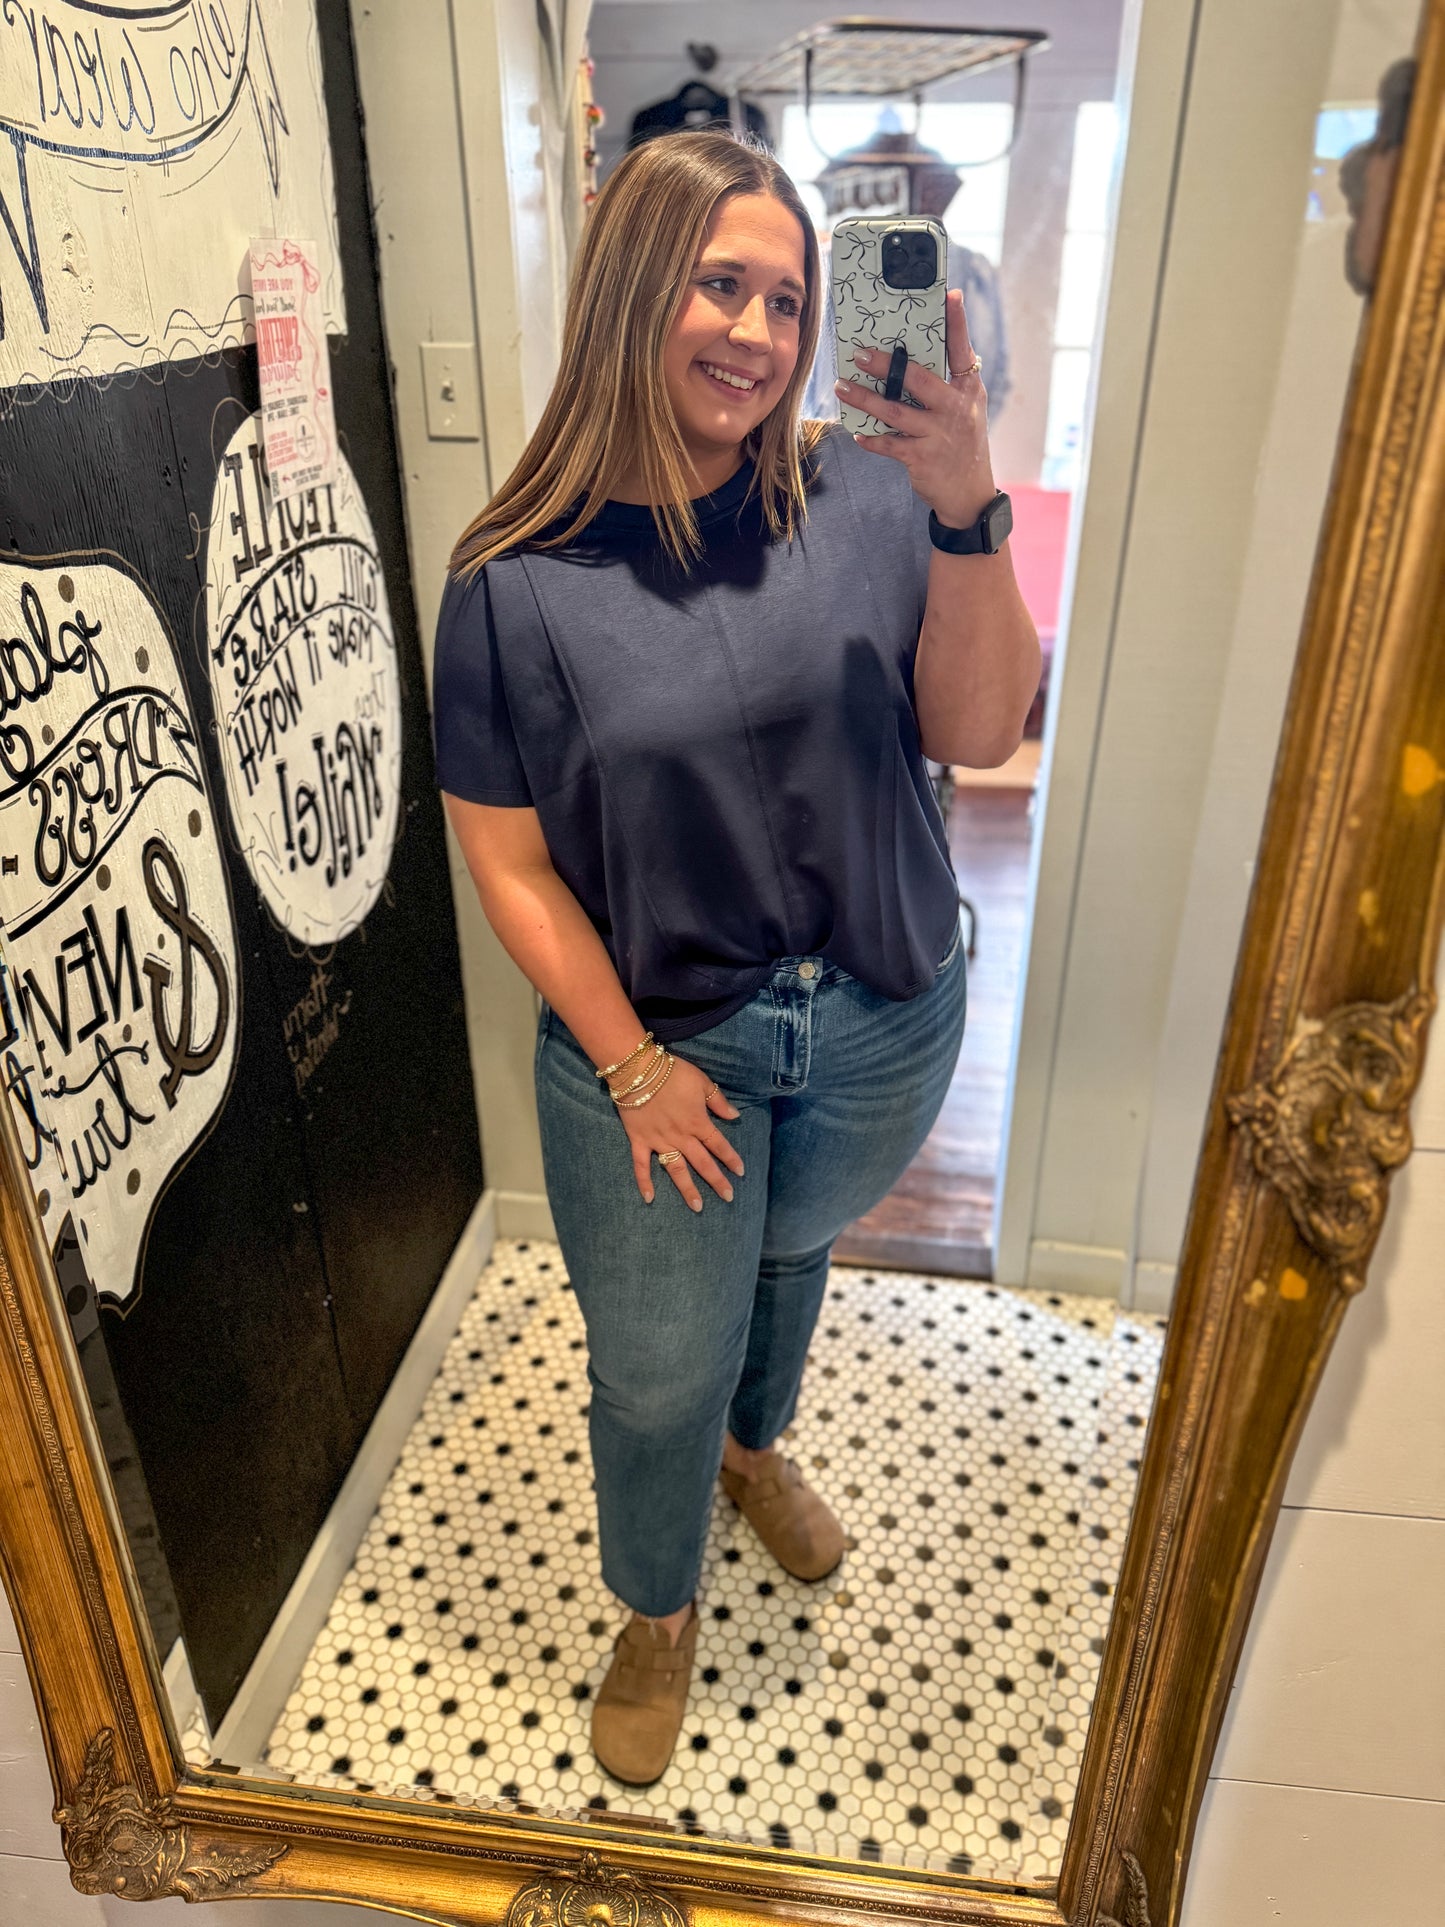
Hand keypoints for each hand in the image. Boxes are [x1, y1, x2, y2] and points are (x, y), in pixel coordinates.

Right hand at [614, 1053, 744, 1210]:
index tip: (741, 1172)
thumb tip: (735, 1116)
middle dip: (716, 1181)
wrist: (638, 1070)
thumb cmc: (673, 1072)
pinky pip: (641, 1165)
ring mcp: (659, 1141)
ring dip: (687, 1188)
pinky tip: (649, 1199)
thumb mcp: (701, 1082)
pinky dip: (644, 1182)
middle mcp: (681, 1137)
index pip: (718, 1145)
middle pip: (702, 1163)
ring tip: (697, 1206)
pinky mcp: (639, 1141)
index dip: (731, 1158)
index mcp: (698, 1122)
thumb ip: (718, 1101)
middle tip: (728, 1197)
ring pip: (676, 1169)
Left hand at [834, 289, 997, 528]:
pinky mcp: (921, 458)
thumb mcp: (968, 407)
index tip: (950, 295)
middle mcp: (955, 408)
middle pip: (917, 379)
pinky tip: (857, 433)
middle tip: (859, 354)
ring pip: (894, 412)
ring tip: (841, 387)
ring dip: (864, 399)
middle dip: (886, 365)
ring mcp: (938, 434)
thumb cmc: (963, 441)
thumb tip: (918, 352)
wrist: (970, 493)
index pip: (962, 350)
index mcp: (968, 389)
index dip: (957, 323)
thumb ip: (950, 380)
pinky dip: (871, 439)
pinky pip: (889, 445)